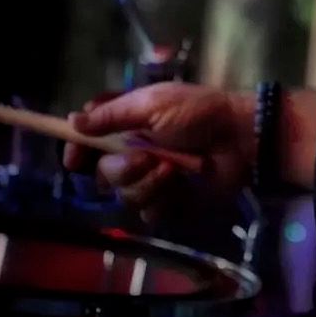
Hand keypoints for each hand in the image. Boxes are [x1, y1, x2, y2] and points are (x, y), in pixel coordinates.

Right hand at [63, 83, 254, 221]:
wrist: (241, 139)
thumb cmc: (200, 113)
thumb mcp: (153, 104)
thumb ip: (112, 114)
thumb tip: (74, 121)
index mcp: (128, 125)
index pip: (89, 142)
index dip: (77, 152)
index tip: (74, 160)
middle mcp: (136, 154)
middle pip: (104, 175)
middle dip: (123, 170)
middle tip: (148, 158)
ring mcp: (153, 179)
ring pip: (126, 196)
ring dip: (149, 183)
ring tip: (175, 170)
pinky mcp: (172, 201)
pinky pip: (150, 213)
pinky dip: (165, 200)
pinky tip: (182, 187)